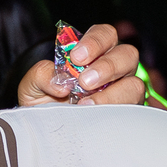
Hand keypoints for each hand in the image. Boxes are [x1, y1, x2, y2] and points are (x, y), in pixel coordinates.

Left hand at [15, 22, 145, 107]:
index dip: (95, 41)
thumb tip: (60, 82)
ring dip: (113, 94)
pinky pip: (132, 111)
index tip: (77, 57)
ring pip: (134, 84)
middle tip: (85, 81)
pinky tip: (95, 117)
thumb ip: (41, 75)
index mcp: (93, 54)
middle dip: (108, 66)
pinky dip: (114, 113)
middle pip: (127, 54)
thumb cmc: (42, 103)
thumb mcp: (31, 86)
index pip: (105, 34)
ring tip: (86, 104)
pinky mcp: (126, 114)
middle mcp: (113, 69)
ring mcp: (123, 92)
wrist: (44, 132)